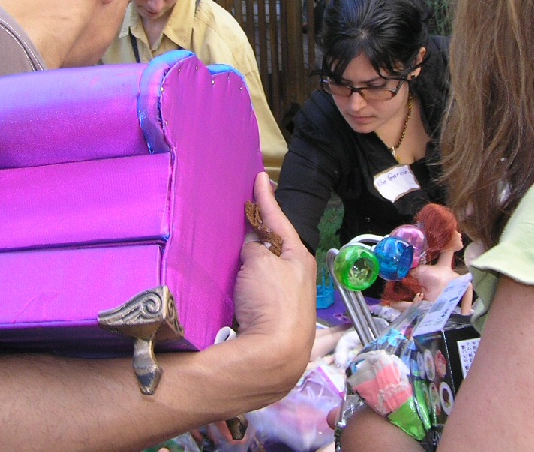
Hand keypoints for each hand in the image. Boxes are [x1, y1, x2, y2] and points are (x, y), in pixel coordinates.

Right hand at [232, 172, 315, 386]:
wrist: (272, 355)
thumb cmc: (272, 301)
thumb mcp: (261, 262)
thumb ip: (256, 247)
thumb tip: (253, 248)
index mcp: (300, 258)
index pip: (279, 220)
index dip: (266, 198)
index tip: (260, 177)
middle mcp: (296, 277)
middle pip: (273, 247)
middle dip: (260, 232)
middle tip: (244, 210)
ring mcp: (284, 300)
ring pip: (264, 270)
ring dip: (252, 259)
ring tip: (234, 243)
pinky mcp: (269, 319)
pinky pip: (254, 290)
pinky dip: (245, 280)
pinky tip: (233, 279)